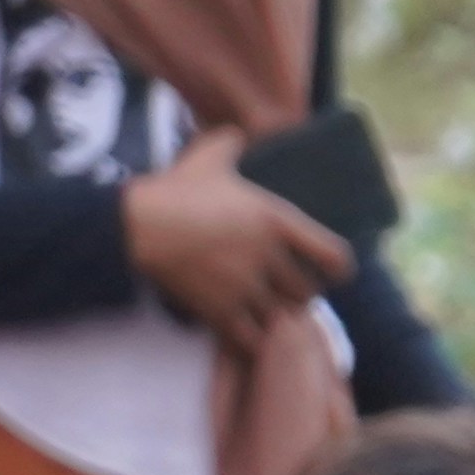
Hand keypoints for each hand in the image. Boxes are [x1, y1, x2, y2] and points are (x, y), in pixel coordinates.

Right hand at [126, 130, 348, 339]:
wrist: (136, 225)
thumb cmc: (173, 189)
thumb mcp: (208, 157)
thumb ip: (230, 144)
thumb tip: (237, 134)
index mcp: (275, 220)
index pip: (333, 255)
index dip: (338, 269)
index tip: (332, 273)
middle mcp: (268, 256)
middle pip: (306, 292)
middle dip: (301, 295)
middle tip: (290, 294)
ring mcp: (245, 286)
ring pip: (280, 318)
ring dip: (276, 319)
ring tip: (269, 314)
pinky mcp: (220, 311)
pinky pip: (252, 339)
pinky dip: (252, 340)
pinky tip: (245, 333)